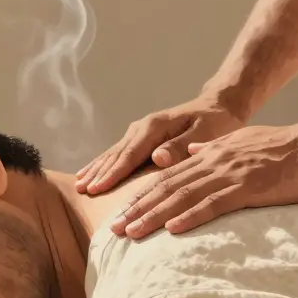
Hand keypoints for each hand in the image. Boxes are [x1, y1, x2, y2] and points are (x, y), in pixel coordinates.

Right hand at [76, 96, 244, 194]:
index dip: (114, 173)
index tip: (98, 189)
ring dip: (96, 169)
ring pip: (113, 153)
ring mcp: (139, 132)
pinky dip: (102, 164)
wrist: (217, 106)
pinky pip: (117, 153)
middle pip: (116, 154)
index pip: (130, 154)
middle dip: (99, 173)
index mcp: (156, 127)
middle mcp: (142, 127)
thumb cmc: (216, 122)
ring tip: (79, 185)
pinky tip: (90, 174)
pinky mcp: (140, 138)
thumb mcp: (206, 132)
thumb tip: (157, 157)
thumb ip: (182, 145)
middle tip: (82, 191)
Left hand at [109, 123, 297, 238]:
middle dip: (138, 208)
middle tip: (113, 229)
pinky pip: (214, 204)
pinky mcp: (249, 186)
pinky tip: (173, 230)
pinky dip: (191, 216)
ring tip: (132, 233)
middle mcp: (214, 161)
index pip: (169, 176)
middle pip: (167, 187)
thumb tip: (191, 151)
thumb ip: (214, 148)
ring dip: (155, 216)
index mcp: (212, 153)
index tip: (122, 212)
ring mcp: (230, 173)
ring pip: (183, 196)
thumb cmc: (286, 148)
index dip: (143, 194)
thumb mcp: (242, 141)